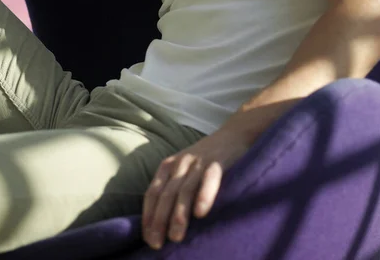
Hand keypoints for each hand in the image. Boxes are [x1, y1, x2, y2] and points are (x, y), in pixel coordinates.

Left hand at [141, 128, 252, 249]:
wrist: (232, 134)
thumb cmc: (206, 160)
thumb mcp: (184, 170)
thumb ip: (173, 188)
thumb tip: (161, 225)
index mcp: (169, 166)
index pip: (153, 193)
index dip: (148, 216)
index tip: (147, 238)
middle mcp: (181, 163)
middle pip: (166, 193)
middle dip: (159, 220)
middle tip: (156, 244)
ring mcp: (199, 161)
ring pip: (185, 189)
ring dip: (178, 214)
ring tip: (175, 237)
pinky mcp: (218, 162)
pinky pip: (209, 179)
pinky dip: (204, 195)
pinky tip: (200, 213)